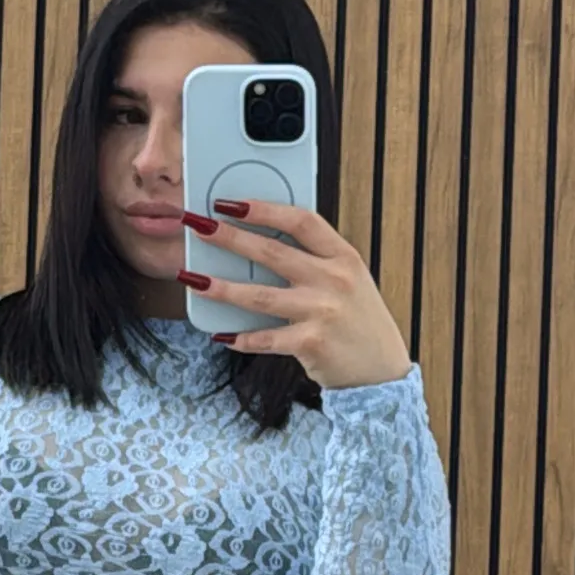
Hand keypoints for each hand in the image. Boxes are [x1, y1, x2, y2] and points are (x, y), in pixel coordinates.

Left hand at [177, 197, 411, 388]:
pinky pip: (265, 338)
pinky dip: (241, 338)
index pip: (300, 221)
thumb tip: (262, 245)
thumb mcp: (348, 281)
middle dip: (229, 238)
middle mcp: (333, 280)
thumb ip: (315, 261)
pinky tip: (221, 335)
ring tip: (193, 279)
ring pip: (259, 296)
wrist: (381, 372)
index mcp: (343, 256)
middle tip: (199, 226)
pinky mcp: (310, 343)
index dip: (263, 209)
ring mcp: (322, 312)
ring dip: (221, 287)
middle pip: (272, 252)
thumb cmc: (359, 323)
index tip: (230, 203)